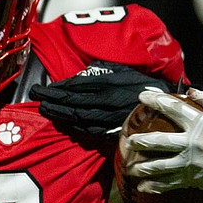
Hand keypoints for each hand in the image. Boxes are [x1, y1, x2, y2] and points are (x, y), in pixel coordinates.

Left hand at [30, 60, 175, 135]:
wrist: (167, 106)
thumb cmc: (143, 84)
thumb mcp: (123, 70)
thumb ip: (102, 70)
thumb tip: (80, 74)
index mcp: (110, 83)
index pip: (75, 85)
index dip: (55, 88)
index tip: (40, 87)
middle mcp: (108, 101)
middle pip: (72, 101)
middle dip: (51, 99)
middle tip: (35, 97)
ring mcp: (110, 118)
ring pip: (78, 117)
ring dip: (59, 113)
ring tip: (44, 108)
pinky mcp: (114, 131)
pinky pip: (89, 130)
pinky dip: (74, 126)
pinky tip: (64, 122)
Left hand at [123, 89, 202, 197]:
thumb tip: (189, 90)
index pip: (174, 108)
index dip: (156, 100)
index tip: (142, 96)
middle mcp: (194, 144)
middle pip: (159, 141)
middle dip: (140, 141)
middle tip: (128, 140)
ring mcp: (191, 163)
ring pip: (158, 166)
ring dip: (141, 168)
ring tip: (129, 167)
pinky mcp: (192, 179)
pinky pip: (167, 184)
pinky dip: (153, 186)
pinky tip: (142, 186)